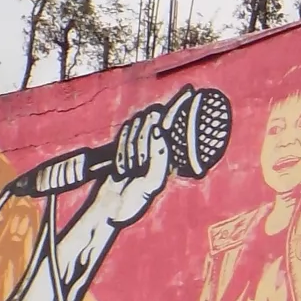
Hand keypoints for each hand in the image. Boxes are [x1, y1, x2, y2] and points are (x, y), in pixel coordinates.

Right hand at [100, 100, 175, 225]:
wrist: (109, 209)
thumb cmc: (133, 201)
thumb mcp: (151, 183)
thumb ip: (158, 158)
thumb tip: (159, 130)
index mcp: (170, 156)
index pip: (177, 124)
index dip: (182, 106)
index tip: (191, 91)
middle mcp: (158, 147)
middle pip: (154, 121)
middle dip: (143, 140)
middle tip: (137, 167)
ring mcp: (141, 144)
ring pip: (137, 125)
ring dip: (132, 148)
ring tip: (130, 172)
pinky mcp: (124, 145)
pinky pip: (124, 134)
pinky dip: (122, 149)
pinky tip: (122, 167)